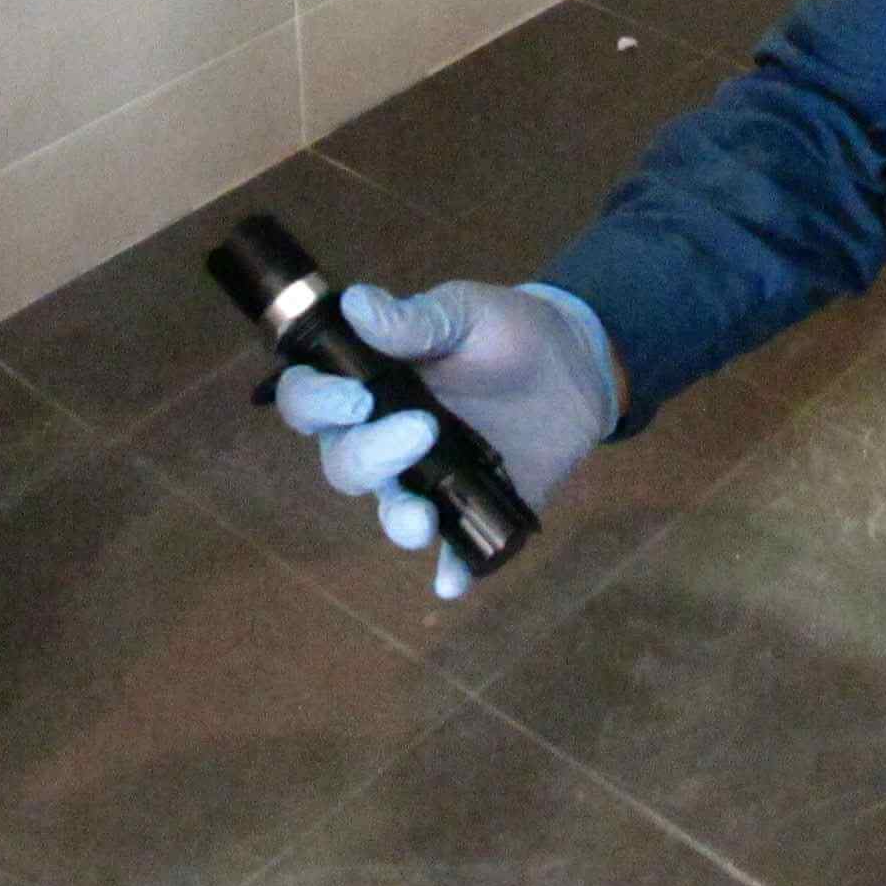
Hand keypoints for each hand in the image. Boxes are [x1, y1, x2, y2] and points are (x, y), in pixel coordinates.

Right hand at [274, 279, 619, 598]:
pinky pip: (453, 550)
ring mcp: (426, 479)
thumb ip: (415, 319)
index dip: (318, 404)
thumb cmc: (504, 331)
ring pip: (390, 511)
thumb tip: (356, 303)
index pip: (310, 402)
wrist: (574, 366)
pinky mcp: (470, 510)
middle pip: (344, 463)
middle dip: (370, 455)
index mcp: (368, 383)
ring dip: (400, 521)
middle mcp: (383, 437)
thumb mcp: (465, 313)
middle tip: (423, 429)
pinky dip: (452, 571)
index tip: (357, 397)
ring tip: (424, 517)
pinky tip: (454, 582)